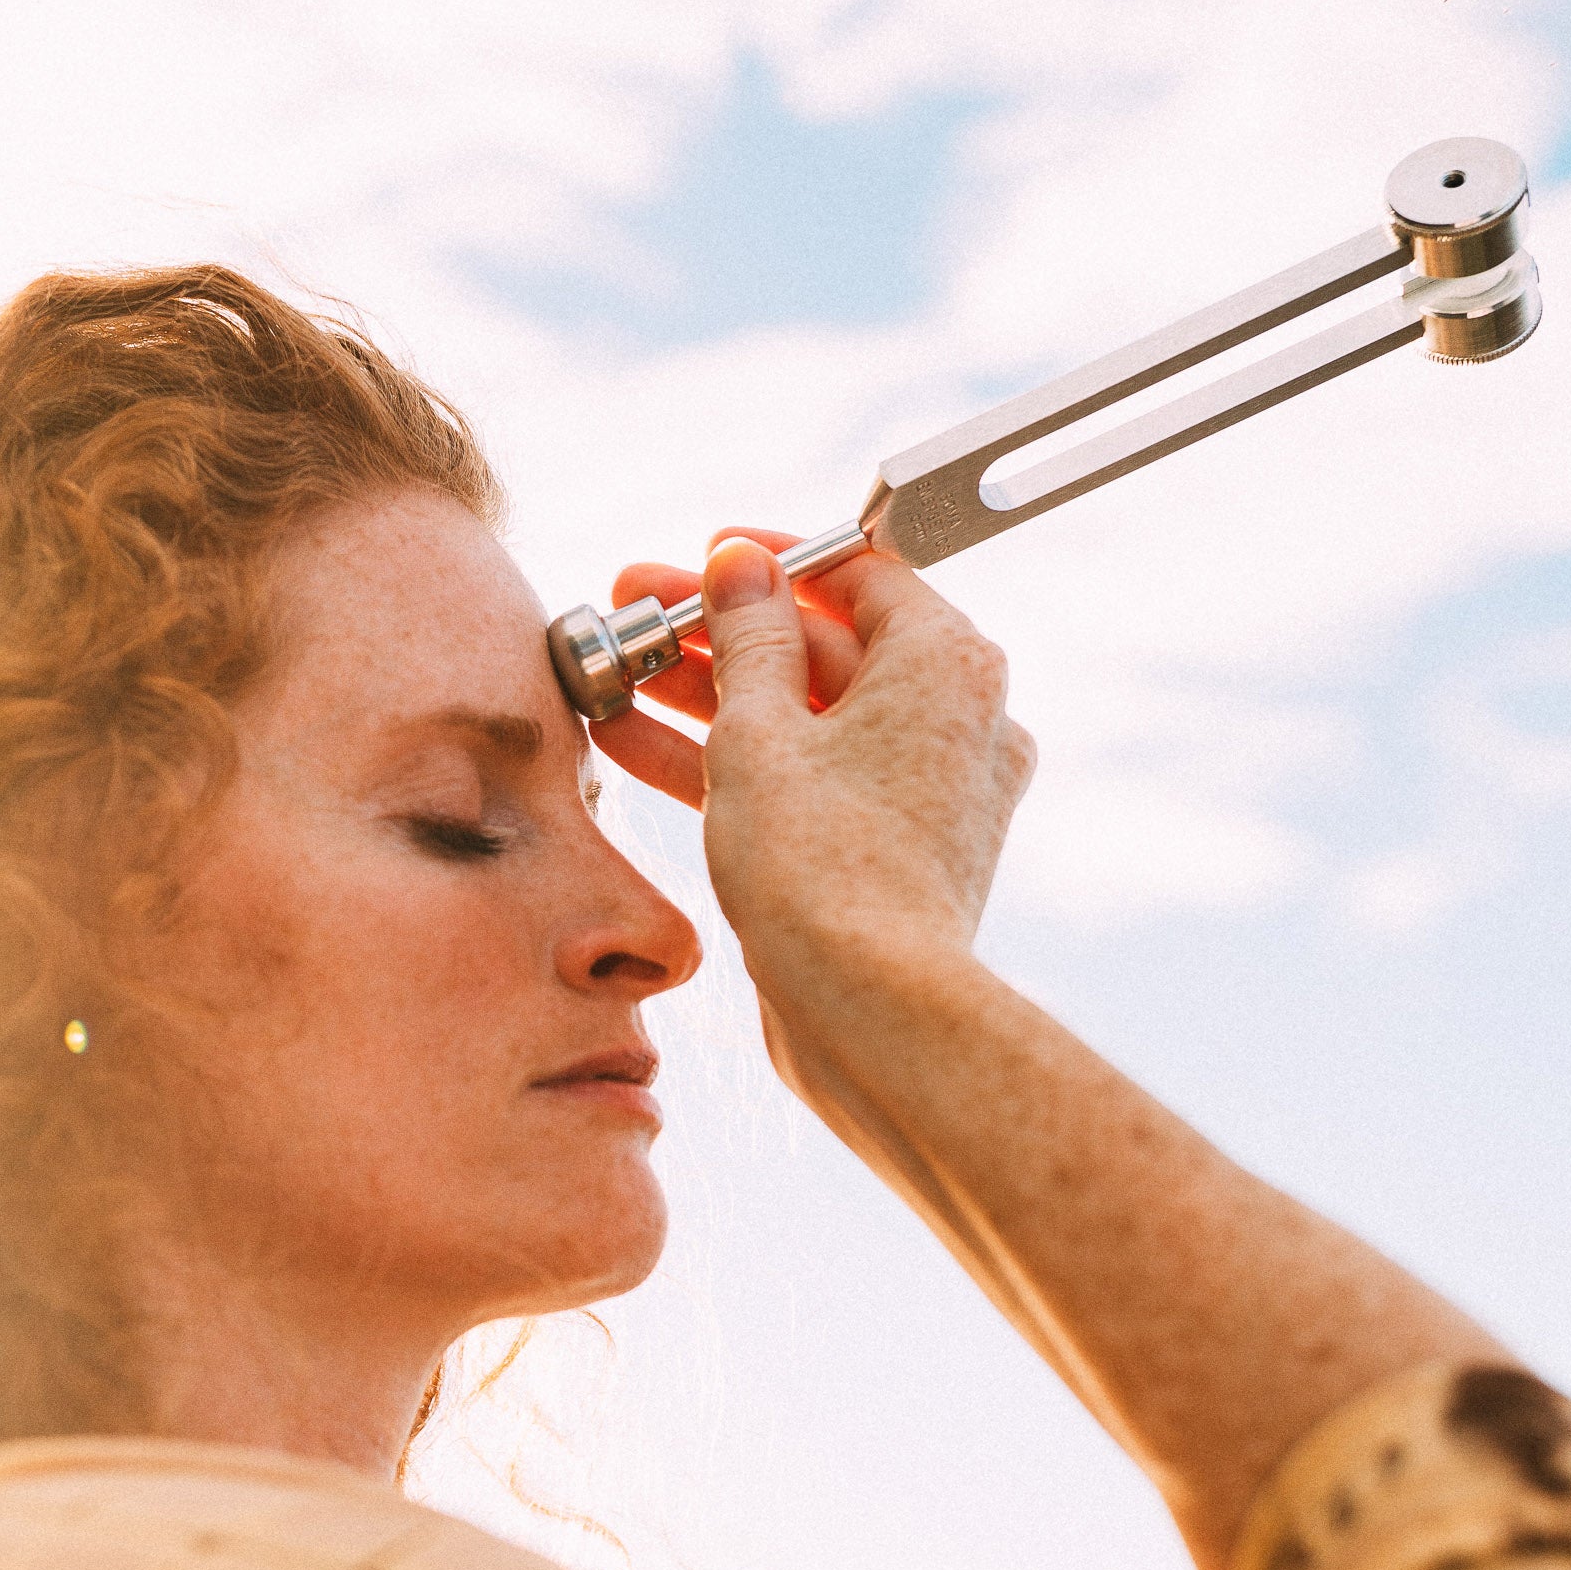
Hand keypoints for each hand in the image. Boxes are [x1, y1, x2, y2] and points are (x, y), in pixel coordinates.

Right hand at [590, 529, 1035, 979]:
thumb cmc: (823, 869)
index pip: (861, 572)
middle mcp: (955, 719)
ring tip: (615, 677)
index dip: (772, 560)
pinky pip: (807, 778)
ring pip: (805, 717)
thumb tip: (739, 568)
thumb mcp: (758, 732)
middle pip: (823, 646)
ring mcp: (925, 789)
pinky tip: (637, 745)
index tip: (705, 557)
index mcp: (946, 663)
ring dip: (708, 696)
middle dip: (717, 633)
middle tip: (634, 613)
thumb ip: (745, 639)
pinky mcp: (890, 848)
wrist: (868, 1012)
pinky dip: (734, 761)